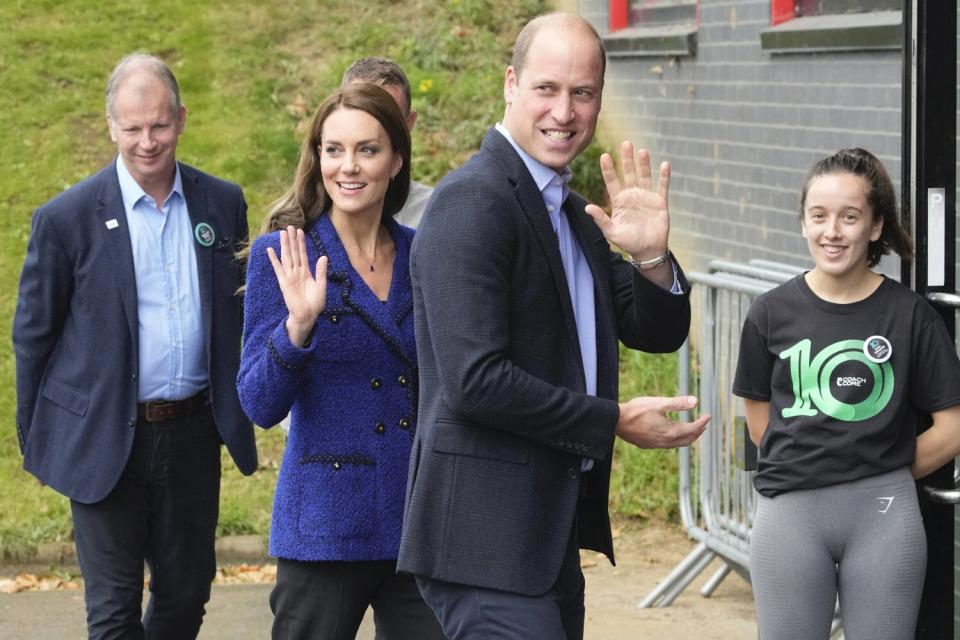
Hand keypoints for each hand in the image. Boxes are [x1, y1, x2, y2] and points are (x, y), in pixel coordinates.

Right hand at [266, 226, 327, 347]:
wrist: (307, 316)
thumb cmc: (315, 304)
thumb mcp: (321, 286)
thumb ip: (321, 271)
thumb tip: (323, 256)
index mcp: (306, 272)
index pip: (303, 254)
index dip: (301, 243)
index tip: (300, 231)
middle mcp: (297, 272)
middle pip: (294, 252)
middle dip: (292, 240)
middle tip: (290, 226)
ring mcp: (289, 276)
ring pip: (287, 257)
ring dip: (284, 245)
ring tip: (282, 233)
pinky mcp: (284, 282)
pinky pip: (278, 268)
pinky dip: (274, 259)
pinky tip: (270, 250)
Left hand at [584, 141, 669, 260]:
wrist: (648, 250)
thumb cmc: (628, 242)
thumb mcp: (611, 232)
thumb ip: (601, 219)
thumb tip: (587, 208)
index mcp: (619, 201)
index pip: (612, 181)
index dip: (608, 169)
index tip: (604, 155)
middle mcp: (632, 195)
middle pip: (629, 173)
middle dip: (627, 159)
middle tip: (626, 143)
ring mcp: (646, 197)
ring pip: (645, 176)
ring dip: (644, 164)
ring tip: (642, 151)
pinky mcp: (660, 202)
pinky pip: (662, 187)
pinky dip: (664, 176)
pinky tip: (665, 165)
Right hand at [615, 395, 708, 448]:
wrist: (616, 422)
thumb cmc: (637, 410)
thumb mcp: (659, 403)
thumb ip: (678, 403)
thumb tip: (695, 401)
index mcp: (671, 431)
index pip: (693, 429)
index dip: (702, 422)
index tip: (708, 415)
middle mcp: (666, 442)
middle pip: (688, 440)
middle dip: (698, 432)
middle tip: (703, 423)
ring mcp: (657, 445)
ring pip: (678, 444)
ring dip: (687, 437)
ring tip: (691, 429)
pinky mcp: (648, 445)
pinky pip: (668, 445)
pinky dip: (676, 440)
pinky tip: (672, 433)